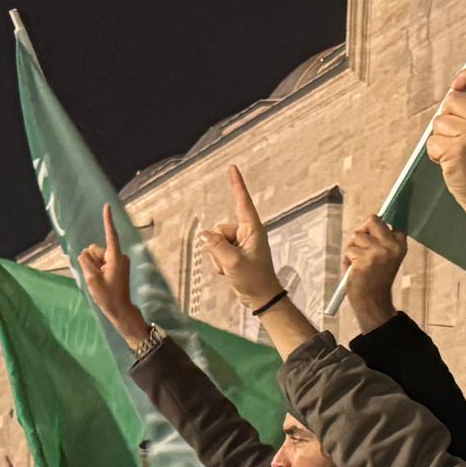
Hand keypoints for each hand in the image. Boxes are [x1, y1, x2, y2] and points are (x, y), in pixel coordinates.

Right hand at [77, 205, 149, 346]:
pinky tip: (100, 280)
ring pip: (96, 256)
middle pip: (95, 248)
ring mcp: (117, 261)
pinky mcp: (115, 266)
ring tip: (99, 280)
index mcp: (116, 257)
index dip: (107, 220)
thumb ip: (86, 262)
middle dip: (91, 259)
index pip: (111, 235)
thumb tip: (84, 253)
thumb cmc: (108, 296)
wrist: (120, 310)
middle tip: (96, 278)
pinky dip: (96, 269)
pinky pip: (99, 262)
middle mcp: (119, 256)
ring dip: (93, 266)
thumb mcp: (92, 279)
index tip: (107, 206)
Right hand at [201, 166, 280, 307]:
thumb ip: (216, 247)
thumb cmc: (254, 279)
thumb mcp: (233, 263)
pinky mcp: (234, 253)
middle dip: (218, 247)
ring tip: (232, 269)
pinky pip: (217, 252)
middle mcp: (246, 232)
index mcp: (252, 229)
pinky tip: (229, 272)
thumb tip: (204, 235)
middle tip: (231, 263)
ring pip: (215, 242)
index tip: (232, 167)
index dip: (237, 184)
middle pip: (219, 229)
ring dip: (218, 257)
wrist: (261, 298)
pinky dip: (219, 262)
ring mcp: (240, 243)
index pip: (242, 202)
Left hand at [343, 216, 407, 332]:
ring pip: (357, 236)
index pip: (387, 220)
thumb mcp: (385, 255)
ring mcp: (379, 252)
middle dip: (362, 231)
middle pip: (372, 220)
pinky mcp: (366, 259)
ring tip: (358, 264)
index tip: (371, 233)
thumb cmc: (374, 278)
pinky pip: (349, 250)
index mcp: (400, 243)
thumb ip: (379, 239)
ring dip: (352, 249)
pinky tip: (355, 271)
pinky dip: (347, 260)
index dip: (374, 227)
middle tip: (360, 245)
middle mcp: (392, 245)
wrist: (373, 301)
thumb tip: (368, 220)